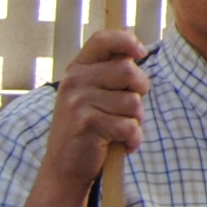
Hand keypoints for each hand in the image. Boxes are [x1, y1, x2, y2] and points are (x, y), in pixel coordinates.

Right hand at [43, 30, 149, 191]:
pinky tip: (121, 145)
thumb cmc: (89, 128)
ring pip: (133, 102)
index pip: (102, 39)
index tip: (141, 53)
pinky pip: (129, 126)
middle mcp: (75, 81)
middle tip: (129, 110)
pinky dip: (133, 139)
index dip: (127, 41)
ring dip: (136, 120)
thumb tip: (138, 50)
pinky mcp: (87, 124)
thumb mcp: (93, 95)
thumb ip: (110, 73)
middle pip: (129, 71)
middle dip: (140, 91)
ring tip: (119, 130)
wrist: (65, 167)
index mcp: (77, 69)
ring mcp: (78, 102)